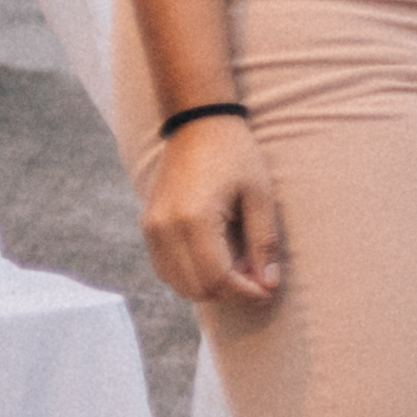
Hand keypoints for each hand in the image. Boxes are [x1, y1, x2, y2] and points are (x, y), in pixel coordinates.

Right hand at [140, 113, 280, 307]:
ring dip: (210, 286)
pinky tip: (218, 258)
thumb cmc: (235, 154)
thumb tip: (268, 284)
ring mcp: (151, 229)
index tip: (268, 292)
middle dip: (229, 293)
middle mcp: (164, 229)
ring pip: (177, 284)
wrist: (198, 124)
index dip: (245, 293)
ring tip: (240, 267)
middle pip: (195, 288)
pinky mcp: (148, 227)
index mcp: (193, 220)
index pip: (216, 278)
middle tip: (258, 281)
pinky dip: (191, 274)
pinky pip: (166, 268)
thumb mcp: (260, 195)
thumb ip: (263, 242)